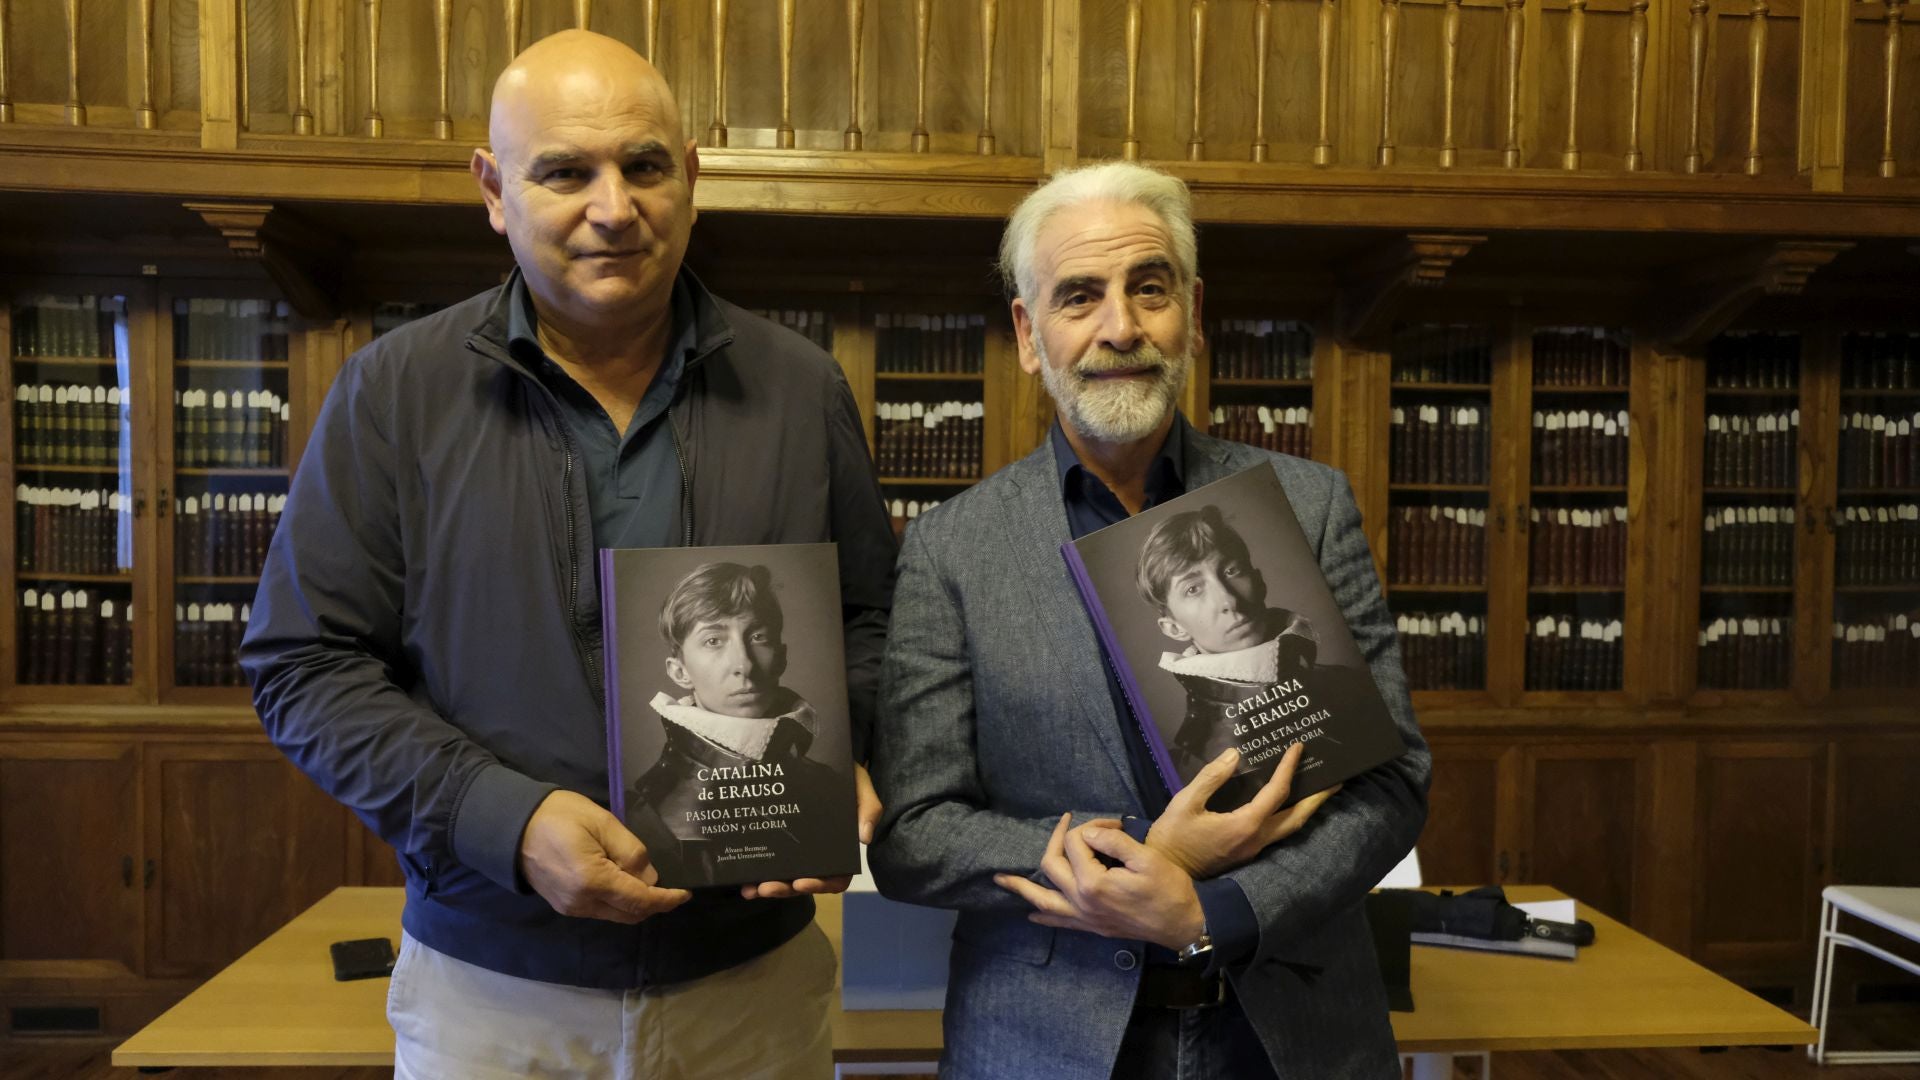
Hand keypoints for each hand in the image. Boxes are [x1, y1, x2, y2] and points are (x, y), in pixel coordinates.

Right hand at [519, 790, 692, 923]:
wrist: (512, 825)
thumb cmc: (559, 815)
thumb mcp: (603, 822)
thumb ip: (631, 851)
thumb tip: (650, 878)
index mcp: (592, 882)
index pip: (640, 900)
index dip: (666, 899)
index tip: (685, 894)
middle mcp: (582, 903)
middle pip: (630, 914)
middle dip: (653, 903)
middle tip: (670, 886)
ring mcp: (571, 908)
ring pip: (616, 915)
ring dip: (635, 903)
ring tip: (645, 879)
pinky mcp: (564, 906)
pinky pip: (600, 910)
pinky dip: (618, 902)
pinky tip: (622, 881)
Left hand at [740, 763, 882, 899]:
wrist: (824, 760)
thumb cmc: (846, 776)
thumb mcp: (860, 787)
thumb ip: (868, 808)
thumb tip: (865, 838)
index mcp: (841, 849)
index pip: (836, 877)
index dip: (820, 885)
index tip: (802, 882)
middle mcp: (819, 855)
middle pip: (806, 882)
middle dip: (786, 889)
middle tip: (768, 887)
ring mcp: (799, 851)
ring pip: (786, 879)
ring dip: (770, 888)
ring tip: (752, 888)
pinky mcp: (781, 843)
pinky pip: (772, 864)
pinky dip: (759, 877)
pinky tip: (745, 881)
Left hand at [994, 814, 1205, 950]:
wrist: (1184, 925)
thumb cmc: (1170, 889)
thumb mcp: (1147, 858)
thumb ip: (1114, 842)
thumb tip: (1089, 831)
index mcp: (1094, 883)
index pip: (1077, 844)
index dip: (1092, 827)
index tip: (1113, 825)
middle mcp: (1081, 902)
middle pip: (1052, 866)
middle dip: (1056, 841)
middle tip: (1066, 825)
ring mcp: (1084, 917)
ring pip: (1043, 900)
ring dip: (1021, 888)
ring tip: (1000, 880)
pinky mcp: (1091, 926)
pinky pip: (1059, 922)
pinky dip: (1042, 917)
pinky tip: (1031, 915)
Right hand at [1145, 743, 1339, 878]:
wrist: (1165, 874)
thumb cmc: (1172, 838)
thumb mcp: (1185, 803)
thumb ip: (1211, 777)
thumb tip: (1234, 755)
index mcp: (1245, 825)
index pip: (1277, 793)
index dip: (1289, 768)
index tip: (1298, 747)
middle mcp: (1256, 840)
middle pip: (1297, 817)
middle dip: (1319, 798)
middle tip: (1336, 779)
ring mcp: (1253, 849)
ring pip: (1290, 828)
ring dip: (1307, 809)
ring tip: (1319, 791)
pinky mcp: (1246, 852)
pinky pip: (1277, 832)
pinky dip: (1289, 815)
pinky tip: (1287, 804)